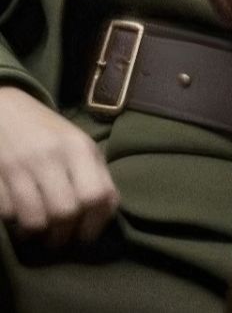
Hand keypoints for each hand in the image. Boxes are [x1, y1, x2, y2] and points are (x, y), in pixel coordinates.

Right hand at [0, 87, 118, 246]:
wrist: (5, 108)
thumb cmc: (48, 132)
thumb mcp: (78, 143)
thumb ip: (96, 174)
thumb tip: (106, 212)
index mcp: (78, 147)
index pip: (96, 196)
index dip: (94, 224)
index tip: (86, 234)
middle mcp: (51, 155)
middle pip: (65, 212)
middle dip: (63, 235)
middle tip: (60, 238)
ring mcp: (21, 165)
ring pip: (35, 220)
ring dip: (38, 233)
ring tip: (39, 228)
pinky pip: (8, 214)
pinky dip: (14, 221)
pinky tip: (19, 213)